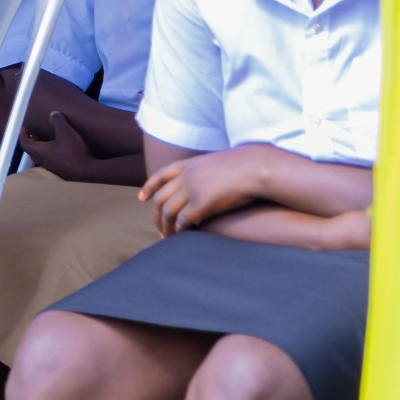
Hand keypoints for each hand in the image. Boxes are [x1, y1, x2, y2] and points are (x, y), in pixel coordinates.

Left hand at [20, 112, 101, 179]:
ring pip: (41, 158)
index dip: (23, 134)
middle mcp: (44, 161)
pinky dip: (50, 155)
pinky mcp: (61, 172)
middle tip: (36, 134)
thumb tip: (53, 114)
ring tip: (48, 141)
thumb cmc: (74, 153)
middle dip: (32, 141)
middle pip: (32, 151)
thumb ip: (58, 121)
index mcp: (40, 152)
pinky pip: (51, 162)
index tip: (24, 128)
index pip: (25, 143)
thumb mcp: (66, 132)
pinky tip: (61, 151)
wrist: (88, 173)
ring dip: (41, 149)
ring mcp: (52, 168)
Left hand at [141, 147, 269, 236]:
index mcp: (189, 165)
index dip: (149, 187)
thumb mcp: (218, 161)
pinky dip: (179, 229)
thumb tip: (205, 181)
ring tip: (168, 237)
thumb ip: (206, 171)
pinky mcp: (202, 203)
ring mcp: (192, 189)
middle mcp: (186, 176)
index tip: (142, 198)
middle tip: (159, 228)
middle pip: (161, 198)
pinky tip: (182, 236)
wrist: (258, 167)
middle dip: (157, 215)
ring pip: (168, 212)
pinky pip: (183, 220)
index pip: (160, 175)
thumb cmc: (247, 165)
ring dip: (166, 227)